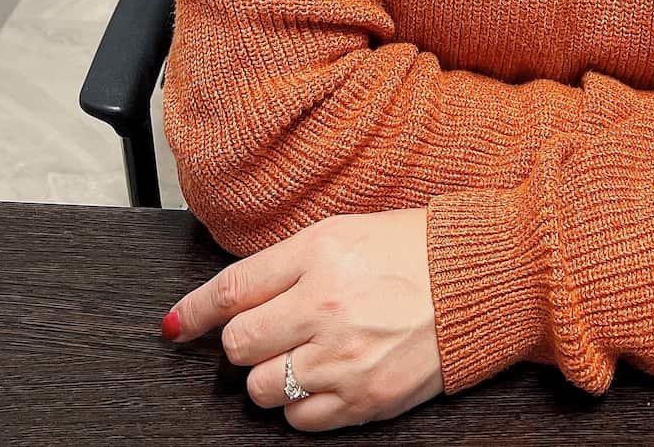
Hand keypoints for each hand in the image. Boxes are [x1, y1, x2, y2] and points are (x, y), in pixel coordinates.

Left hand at [164, 208, 444, 430]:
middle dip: (245, 342)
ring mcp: (345, 359)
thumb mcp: (344, 233)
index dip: (194, 311)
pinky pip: (299, 421)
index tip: (176, 326)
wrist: (477, 281)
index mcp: (320, 254)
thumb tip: (223, 300)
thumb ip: (284, 265)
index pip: (232, 290)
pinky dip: (301, 404)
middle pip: (239, 346)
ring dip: (270, 375)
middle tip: (268, 332)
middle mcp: (326, 307)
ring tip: (302, 354)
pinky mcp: (365, 399)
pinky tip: (324, 377)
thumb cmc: (412, 249)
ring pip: (261, 390)